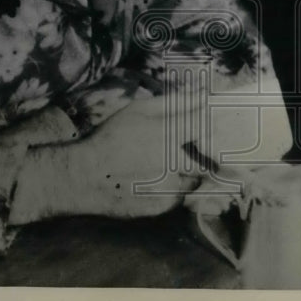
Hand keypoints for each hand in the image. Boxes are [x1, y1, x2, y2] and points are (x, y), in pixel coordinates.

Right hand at [10, 95, 202, 222]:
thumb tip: (203, 94)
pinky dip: (175, 187)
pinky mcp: (164, 206)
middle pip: (210, 156)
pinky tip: (153, 180)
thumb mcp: (140, 110)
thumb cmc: (112, 137)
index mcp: (172, 134)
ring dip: (191, 170)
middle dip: (209, 152)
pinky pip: (181, 195)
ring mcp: (171, 186)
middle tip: (193, 149)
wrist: (84, 177)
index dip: (215, 125)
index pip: (210, 128)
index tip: (216, 124)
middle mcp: (176, 162)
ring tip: (163, 165)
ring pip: (197, 177)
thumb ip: (176, 103)